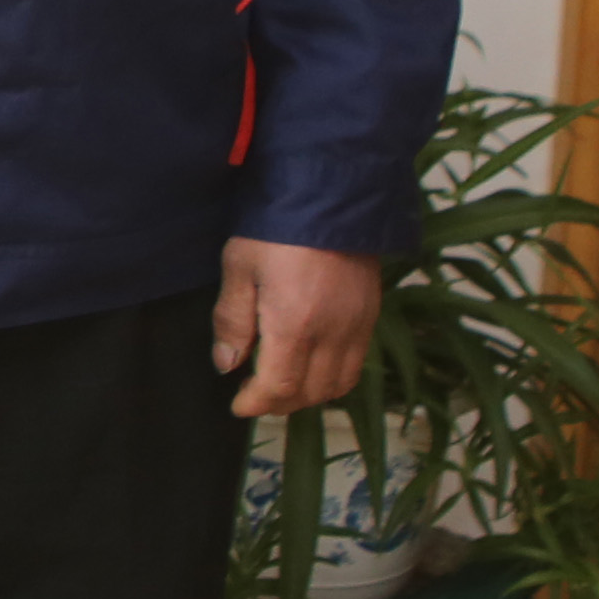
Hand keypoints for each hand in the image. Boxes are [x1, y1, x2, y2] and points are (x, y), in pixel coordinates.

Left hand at [216, 237, 385, 420]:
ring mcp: (357, 324)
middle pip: (309, 393)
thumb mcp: (239, 268)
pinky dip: (334, 376)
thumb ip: (232, 321)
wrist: (331, 192)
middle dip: (278, 402)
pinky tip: (313, 362)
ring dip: (309, 393)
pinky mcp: (371, 313)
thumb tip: (227, 364)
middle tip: (254, 392)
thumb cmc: (276, 227)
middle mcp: (332, 332)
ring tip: (283, 381)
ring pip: (338, 385)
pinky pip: (357, 364)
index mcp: (294, 324)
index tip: (238, 405)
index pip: (279, 388)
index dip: (256, 404)